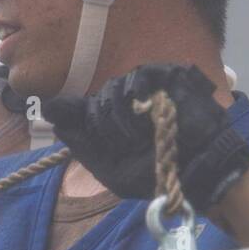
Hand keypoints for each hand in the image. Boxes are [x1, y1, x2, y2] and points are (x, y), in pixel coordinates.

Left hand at [42, 63, 248, 209]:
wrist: (198, 171)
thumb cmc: (155, 173)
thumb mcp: (110, 168)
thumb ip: (81, 143)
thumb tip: (50, 114)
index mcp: (112, 122)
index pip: (81, 109)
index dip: (67, 111)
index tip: (50, 110)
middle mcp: (126, 101)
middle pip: (96, 101)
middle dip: (102, 126)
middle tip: (124, 145)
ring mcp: (146, 86)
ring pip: (114, 89)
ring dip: (120, 117)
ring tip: (139, 137)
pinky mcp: (167, 75)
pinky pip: (139, 77)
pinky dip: (136, 97)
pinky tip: (145, 115)